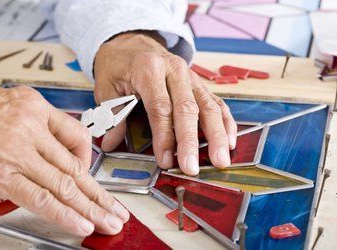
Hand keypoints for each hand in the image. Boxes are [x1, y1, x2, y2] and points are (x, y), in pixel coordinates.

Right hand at [0, 86, 128, 235]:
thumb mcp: (12, 103)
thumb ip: (39, 127)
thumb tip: (57, 155)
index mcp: (36, 108)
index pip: (78, 136)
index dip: (89, 160)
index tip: (93, 176)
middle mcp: (32, 129)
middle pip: (77, 168)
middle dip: (101, 194)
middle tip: (118, 211)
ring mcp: (18, 153)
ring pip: (65, 185)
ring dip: (91, 207)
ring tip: (109, 221)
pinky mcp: (2, 175)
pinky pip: (40, 197)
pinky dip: (63, 213)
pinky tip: (81, 223)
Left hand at [94, 31, 236, 174]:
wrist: (132, 42)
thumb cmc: (119, 65)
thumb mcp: (106, 86)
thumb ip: (112, 115)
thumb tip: (111, 144)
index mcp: (149, 69)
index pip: (160, 108)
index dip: (164, 136)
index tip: (166, 160)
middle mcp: (174, 70)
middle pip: (188, 109)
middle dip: (191, 141)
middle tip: (193, 167)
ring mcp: (191, 76)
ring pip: (208, 106)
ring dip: (217, 135)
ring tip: (221, 159)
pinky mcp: (198, 83)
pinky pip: (216, 102)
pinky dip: (225, 121)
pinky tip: (230, 139)